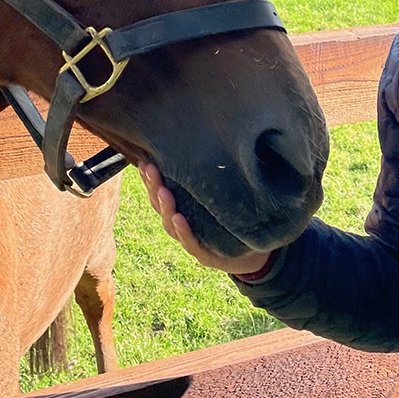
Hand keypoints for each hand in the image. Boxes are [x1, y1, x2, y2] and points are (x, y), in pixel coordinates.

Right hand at [138, 163, 272, 275]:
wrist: (255, 254)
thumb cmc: (234, 220)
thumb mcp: (222, 195)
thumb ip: (212, 176)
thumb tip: (211, 142)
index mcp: (183, 209)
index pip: (160, 192)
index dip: (149, 179)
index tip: (144, 160)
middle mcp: (182, 225)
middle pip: (161, 206)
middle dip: (153, 187)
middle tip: (149, 167)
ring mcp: (192, 241)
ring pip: (171, 224)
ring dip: (166, 207)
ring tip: (162, 190)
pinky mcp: (206, 255)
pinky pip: (191, 243)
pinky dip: (184, 231)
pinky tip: (179, 218)